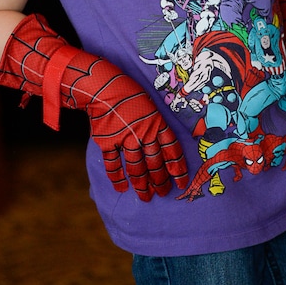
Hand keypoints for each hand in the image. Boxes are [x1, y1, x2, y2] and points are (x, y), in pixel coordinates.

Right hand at [83, 61, 189, 199]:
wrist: (104, 87)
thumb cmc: (129, 93)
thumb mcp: (150, 105)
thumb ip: (156, 124)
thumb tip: (162, 142)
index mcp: (157, 123)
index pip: (171, 150)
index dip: (177, 168)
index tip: (181, 183)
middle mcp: (143, 134)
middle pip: (154, 163)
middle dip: (160, 181)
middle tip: (163, 193)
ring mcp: (125, 139)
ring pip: (136, 168)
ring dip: (142, 184)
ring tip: (145, 197)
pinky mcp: (108, 143)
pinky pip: (113, 164)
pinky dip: (117, 177)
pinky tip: (121, 187)